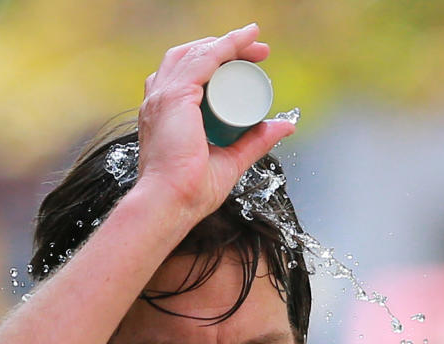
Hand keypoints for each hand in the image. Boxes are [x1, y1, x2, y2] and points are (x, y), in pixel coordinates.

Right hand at [135, 24, 294, 220]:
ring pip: (198, 54)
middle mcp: (159, 101)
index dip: (218, 64)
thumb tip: (284, 127)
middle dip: (225, 48)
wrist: (169, 203)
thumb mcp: (231, 158)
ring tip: (254, 42)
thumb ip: (255, 142)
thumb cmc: (189, 191)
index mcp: (164, 114)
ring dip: (228, 43)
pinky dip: (225, 46)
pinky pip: (204, 59)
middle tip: (256, 51)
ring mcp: (164, 96)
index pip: (189, 75)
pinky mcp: (175, 97)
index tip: (248, 63)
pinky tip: (243, 40)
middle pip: (192, 58)